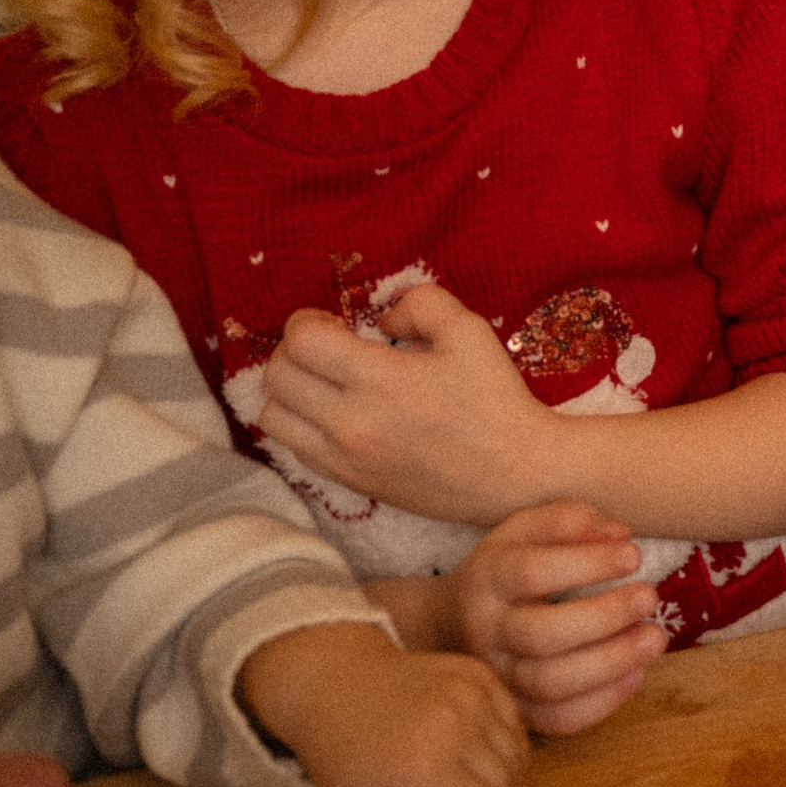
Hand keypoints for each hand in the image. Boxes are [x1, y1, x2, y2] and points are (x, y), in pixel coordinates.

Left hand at [237, 620, 531, 786]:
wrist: (337, 684)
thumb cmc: (344, 759)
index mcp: (423, 770)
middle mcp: (456, 728)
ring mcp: (471, 694)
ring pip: (518, 754)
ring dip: (509, 780)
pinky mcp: (478, 674)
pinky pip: (515, 720)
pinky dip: (508, 743)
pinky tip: (480, 752)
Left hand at [260, 282, 552, 526]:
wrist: (513, 475)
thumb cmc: (493, 399)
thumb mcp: (468, 330)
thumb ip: (419, 304)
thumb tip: (380, 319)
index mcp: (381, 381)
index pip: (301, 343)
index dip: (306, 320)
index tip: (335, 321)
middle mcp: (351, 423)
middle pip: (278, 377)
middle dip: (293, 348)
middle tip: (328, 345)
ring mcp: (344, 459)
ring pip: (273, 416)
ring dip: (288, 388)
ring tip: (323, 379)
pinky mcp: (347, 482)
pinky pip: (293, 447)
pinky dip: (300, 422)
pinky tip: (334, 411)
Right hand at [445, 503, 667, 737]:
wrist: (456, 623)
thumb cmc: (509, 568)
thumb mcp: (526, 530)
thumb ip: (569, 521)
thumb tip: (618, 535)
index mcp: (487, 578)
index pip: (532, 572)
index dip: (587, 564)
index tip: (633, 555)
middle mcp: (487, 631)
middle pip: (542, 635)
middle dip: (604, 617)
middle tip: (649, 597)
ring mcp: (500, 677)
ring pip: (551, 684)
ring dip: (611, 663)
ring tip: (654, 637)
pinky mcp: (518, 711)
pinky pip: (558, 720)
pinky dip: (603, 701)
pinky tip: (636, 672)